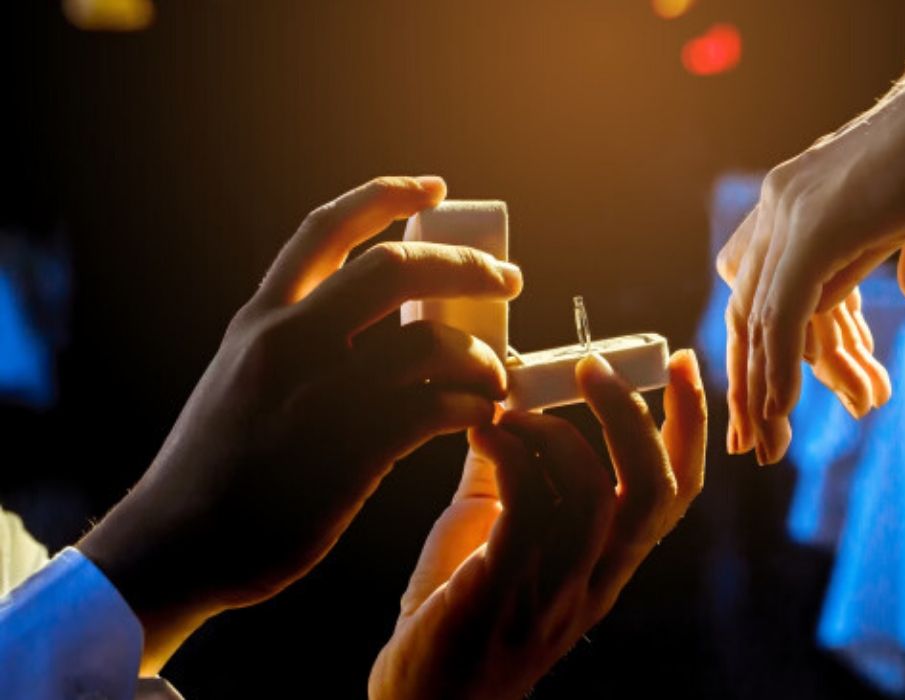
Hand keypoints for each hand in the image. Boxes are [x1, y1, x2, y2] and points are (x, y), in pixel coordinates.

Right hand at [78, 176, 523, 672]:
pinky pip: (437, 406)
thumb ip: (299, 343)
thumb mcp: (242, 378)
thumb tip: (384, 328)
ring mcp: (320, 393)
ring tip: (496, 376)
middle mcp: (288, 341)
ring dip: (481, 355)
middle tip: (507, 281)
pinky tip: (480, 413)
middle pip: (398, 268)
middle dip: (467, 266)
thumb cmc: (218, 466)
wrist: (179, 543)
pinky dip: (473, 404)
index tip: (436, 186)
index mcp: (262, 317)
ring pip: (431, 341)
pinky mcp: (350, 449)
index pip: (327, 229)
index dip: (386, 196)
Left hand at [369, 350, 705, 699]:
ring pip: (592, 492)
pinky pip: (529, 504)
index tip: (679, 364)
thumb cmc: (455, 622)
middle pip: (651, 489)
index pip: (673, 494)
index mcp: (605, 566)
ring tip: (508, 412)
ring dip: (553, 430)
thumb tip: (504, 414)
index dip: (689, 426)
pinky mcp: (505, 588)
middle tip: (593, 366)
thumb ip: (507, 483)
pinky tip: (485, 435)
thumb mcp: (494, 543)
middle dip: (633, 416)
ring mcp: (554, 589)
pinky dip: (512, 452)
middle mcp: (595, 580)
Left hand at [718, 65, 904, 463]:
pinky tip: (782, 411)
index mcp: (796, 202)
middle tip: (757, 443)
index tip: (771, 404)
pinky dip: (779, 366)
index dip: (762, 350)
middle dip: (749, 381)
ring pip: (758, 319)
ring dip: (761, 389)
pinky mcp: (815, 227)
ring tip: (769, 447)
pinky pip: (782, 313)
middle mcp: (780, 206)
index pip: (762, 290)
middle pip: (747, 310)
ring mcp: (791, 213)